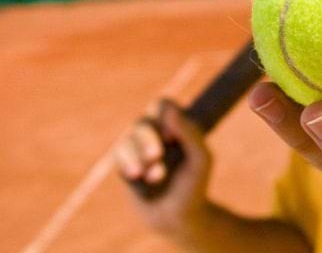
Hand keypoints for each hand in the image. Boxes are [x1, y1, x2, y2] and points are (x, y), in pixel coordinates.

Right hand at [114, 99, 211, 234]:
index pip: (163, 104)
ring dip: (138, 155)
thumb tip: (171, 109)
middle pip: (143, 121)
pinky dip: (129, 162)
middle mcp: (156, 135)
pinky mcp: (125, 166)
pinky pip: (119, 154)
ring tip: (154, 175)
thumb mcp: (200, 159)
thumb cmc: (194, 185)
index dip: (163, 114)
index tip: (171, 137)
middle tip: (157, 156)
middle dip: (148, 138)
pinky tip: (139, 176)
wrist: (178, 218)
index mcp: (176, 127)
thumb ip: (190, 132)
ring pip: (127, 138)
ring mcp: (139, 150)